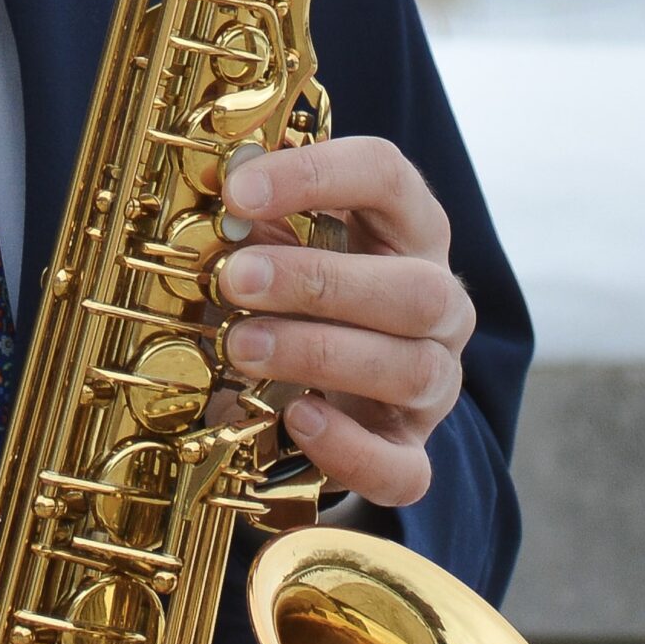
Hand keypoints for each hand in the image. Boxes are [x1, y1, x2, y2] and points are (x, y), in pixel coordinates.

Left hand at [205, 138, 473, 510]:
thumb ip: (250, 213)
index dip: (314, 175)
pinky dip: (352, 450)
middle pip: (416, 288)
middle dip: (319, 283)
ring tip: (239, 347)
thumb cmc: (298, 281)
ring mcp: (435, 379)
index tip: (237, 193)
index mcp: (407, 223)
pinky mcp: (411, 448)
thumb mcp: (276, 234)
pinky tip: (298, 420)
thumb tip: (206, 189)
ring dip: (317, 355)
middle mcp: (438, 300)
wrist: (323, 371)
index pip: (386, 175)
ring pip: (413, 371)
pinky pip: (405, 467)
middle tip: (235, 279)